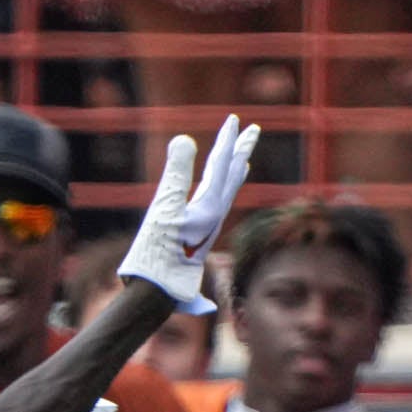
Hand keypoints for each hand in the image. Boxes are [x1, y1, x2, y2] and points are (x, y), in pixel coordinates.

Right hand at [119, 116, 258, 313]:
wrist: (158, 291)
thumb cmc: (157, 252)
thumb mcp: (163, 207)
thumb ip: (175, 172)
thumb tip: (184, 137)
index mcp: (210, 208)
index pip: (221, 166)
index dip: (227, 141)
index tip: (233, 120)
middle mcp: (214, 216)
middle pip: (232, 177)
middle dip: (241, 151)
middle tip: (254, 129)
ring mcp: (208, 226)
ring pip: (227, 192)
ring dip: (235, 171)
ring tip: (243, 158)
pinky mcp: (199, 236)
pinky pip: (217, 205)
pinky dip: (222, 193)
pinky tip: (217, 195)